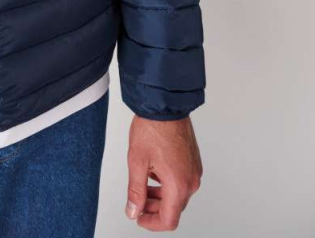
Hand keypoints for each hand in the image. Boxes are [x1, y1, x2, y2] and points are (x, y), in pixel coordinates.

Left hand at [125, 115, 202, 230]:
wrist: (165, 105)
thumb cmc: (153, 128)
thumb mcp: (137, 161)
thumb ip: (136, 191)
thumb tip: (133, 210)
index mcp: (178, 184)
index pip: (169, 220)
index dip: (151, 223)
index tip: (138, 217)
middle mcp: (191, 180)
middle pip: (173, 208)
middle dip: (153, 208)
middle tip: (137, 201)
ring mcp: (194, 170)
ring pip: (177, 195)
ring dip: (160, 195)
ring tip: (142, 183)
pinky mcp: (193, 162)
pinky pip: (181, 181)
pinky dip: (167, 183)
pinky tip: (153, 171)